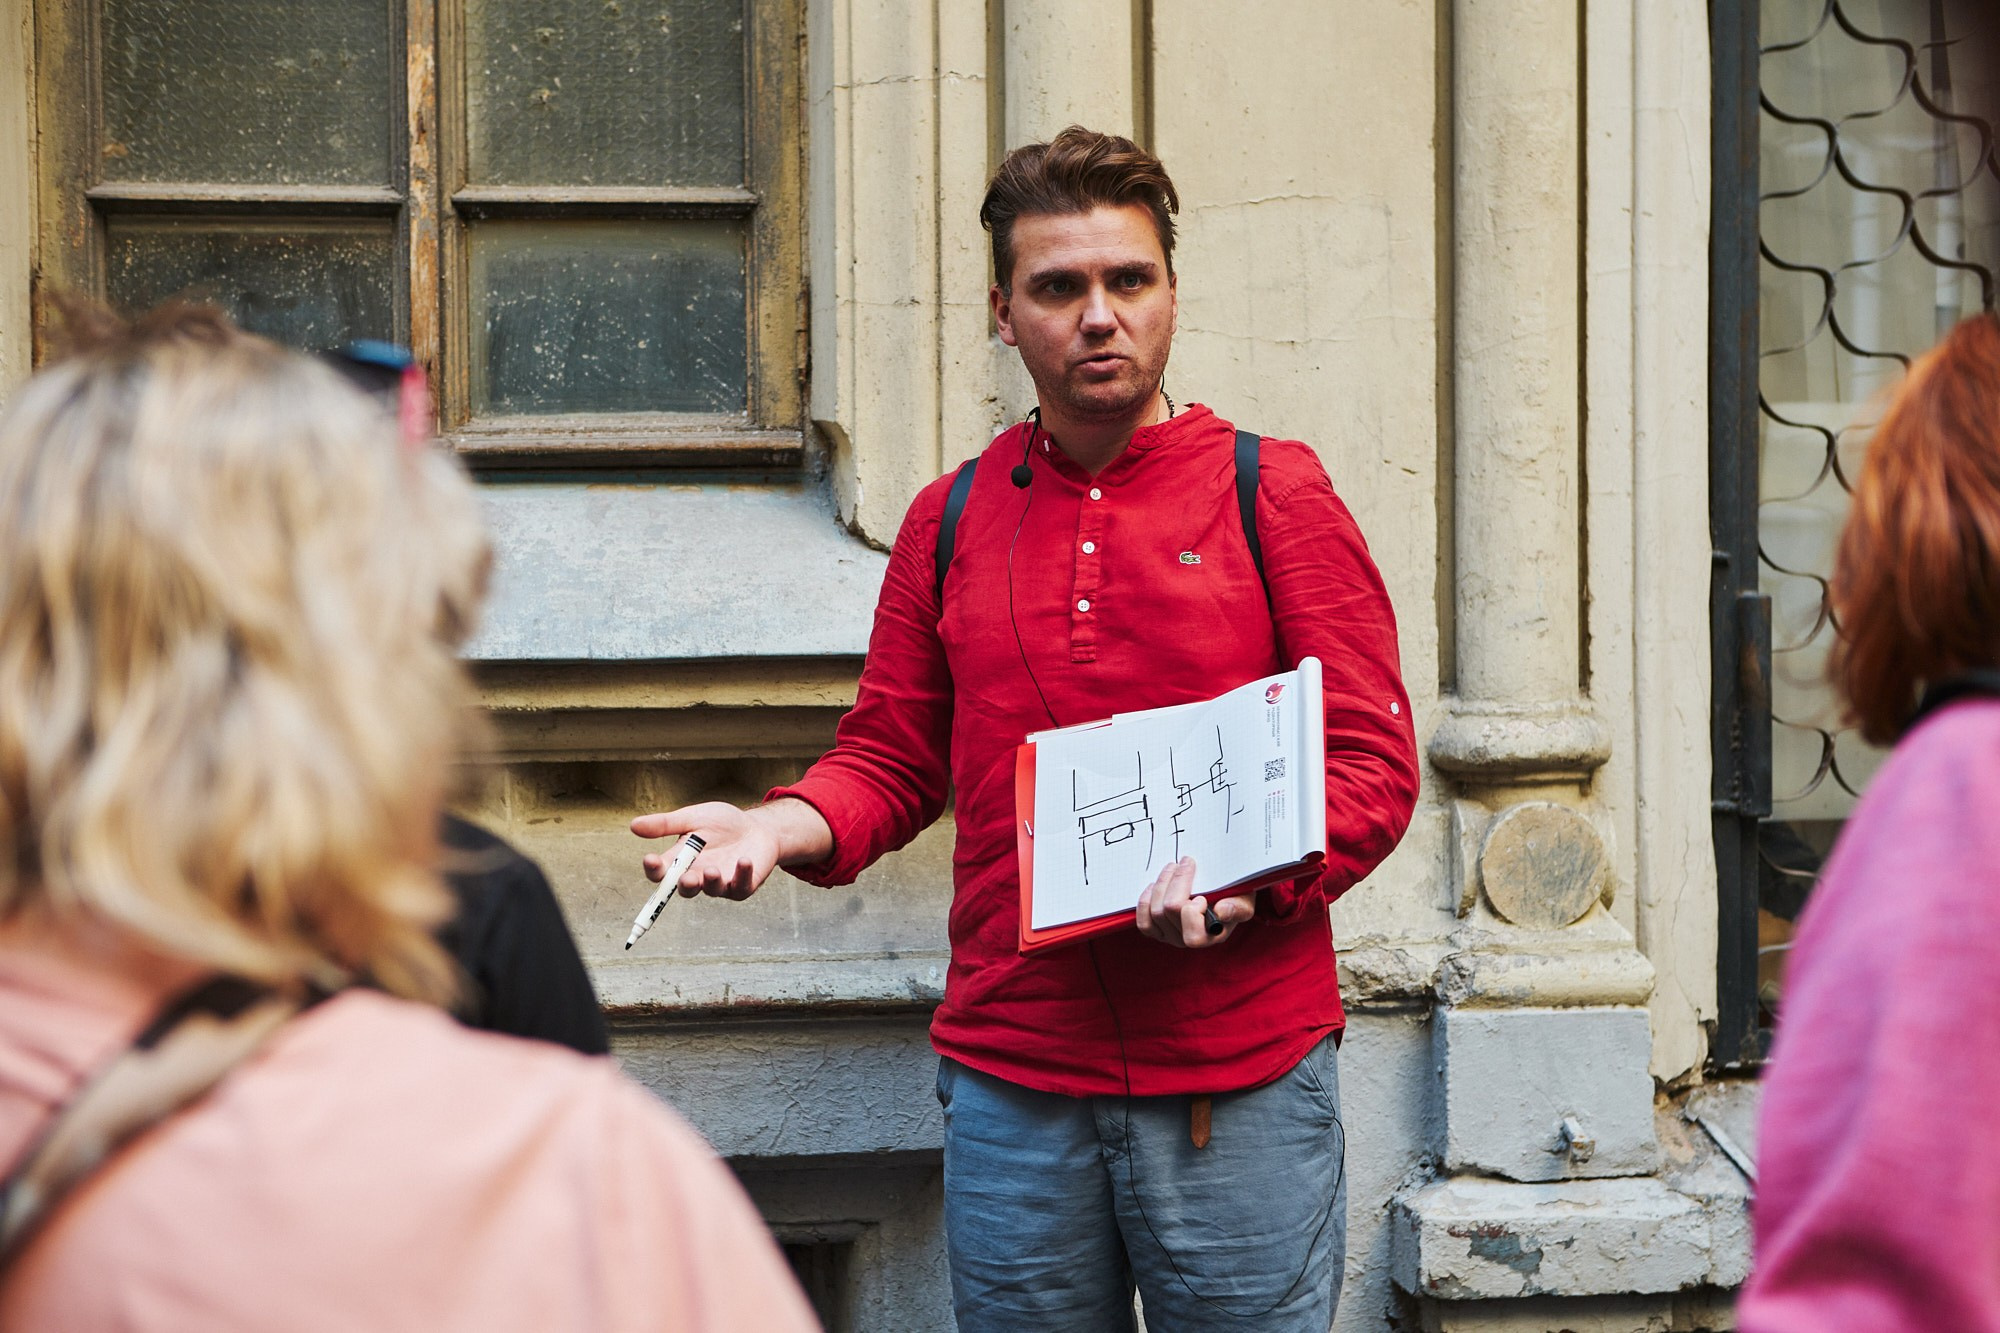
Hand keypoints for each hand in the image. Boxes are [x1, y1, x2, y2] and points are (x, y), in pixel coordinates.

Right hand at [631, 802, 782, 900]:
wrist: (755, 826)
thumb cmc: (721, 824)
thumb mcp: (692, 818)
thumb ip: (665, 824)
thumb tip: (633, 825)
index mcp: (681, 861)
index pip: (662, 872)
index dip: (654, 870)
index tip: (651, 859)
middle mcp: (698, 876)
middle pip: (685, 888)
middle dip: (684, 885)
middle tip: (686, 877)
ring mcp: (721, 883)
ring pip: (712, 890)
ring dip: (711, 882)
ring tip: (712, 870)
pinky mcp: (743, 885)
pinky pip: (741, 886)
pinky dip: (742, 875)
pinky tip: (743, 861)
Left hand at [1134, 858, 1253, 947]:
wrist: (1223, 896)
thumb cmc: (1233, 897)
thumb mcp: (1244, 900)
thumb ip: (1238, 907)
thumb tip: (1222, 911)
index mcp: (1211, 936)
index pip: (1192, 935)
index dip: (1192, 911)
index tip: (1201, 894)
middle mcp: (1188, 941)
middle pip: (1168, 913)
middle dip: (1176, 882)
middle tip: (1185, 862)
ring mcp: (1170, 937)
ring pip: (1154, 912)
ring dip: (1161, 884)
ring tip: (1173, 867)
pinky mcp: (1157, 930)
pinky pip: (1144, 922)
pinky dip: (1145, 901)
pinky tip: (1155, 886)